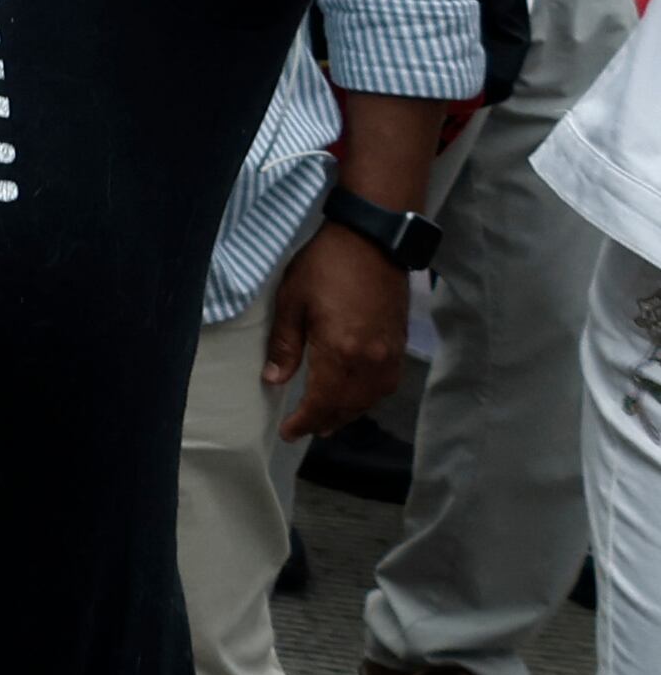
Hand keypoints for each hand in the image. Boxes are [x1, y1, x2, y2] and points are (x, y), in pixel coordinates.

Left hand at [268, 222, 410, 438]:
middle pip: (348, 406)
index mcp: (341, 352)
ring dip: (348, 413)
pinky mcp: (400, 346)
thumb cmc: (326, 265)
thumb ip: (284, 344)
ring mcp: (390, 355)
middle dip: (325, 421)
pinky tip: (355, 396)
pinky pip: (385, 385)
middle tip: (304, 430)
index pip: (323, 402)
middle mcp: (371, 361)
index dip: (305, 421)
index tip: (289, 432)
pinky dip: (368, 398)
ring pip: (369, 400)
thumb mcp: (292, 300)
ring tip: (327, 420)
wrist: (373, 241)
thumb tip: (274, 380)